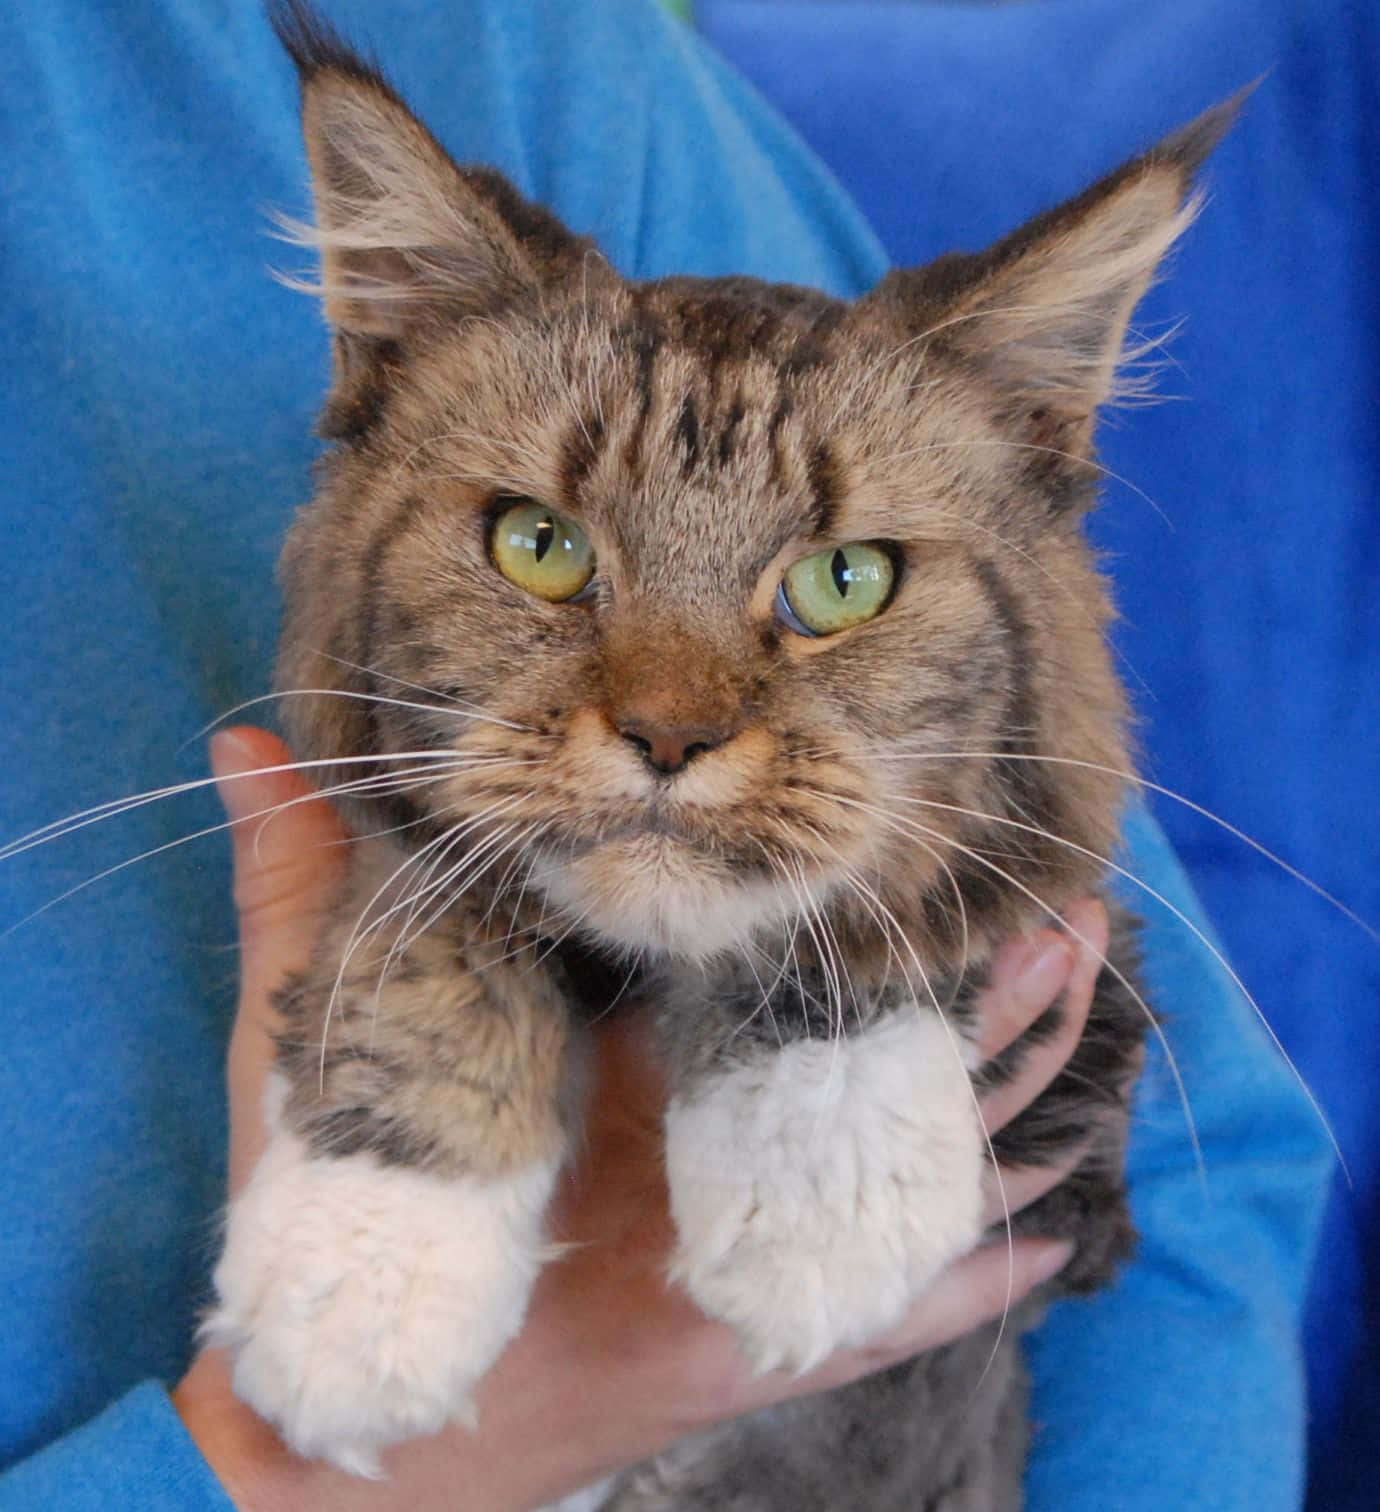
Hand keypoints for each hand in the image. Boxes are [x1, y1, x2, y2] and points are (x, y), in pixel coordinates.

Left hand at [173, 726, 1106, 1511]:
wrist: (374, 1371)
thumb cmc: (344, 1189)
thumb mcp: (331, 1019)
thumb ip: (302, 878)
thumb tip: (239, 733)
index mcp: (654, 1034)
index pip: (772, 940)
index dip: (850, 884)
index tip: (905, 798)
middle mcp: (728, 1107)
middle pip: (886, 1024)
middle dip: (973, 962)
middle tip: (1049, 892)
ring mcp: (765, 1208)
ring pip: (924, 1131)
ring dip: (1006, 1068)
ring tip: (1071, 984)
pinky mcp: (777, 1314)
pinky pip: (898, 1296)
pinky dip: (975, 1271)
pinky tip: (1050, 1234)